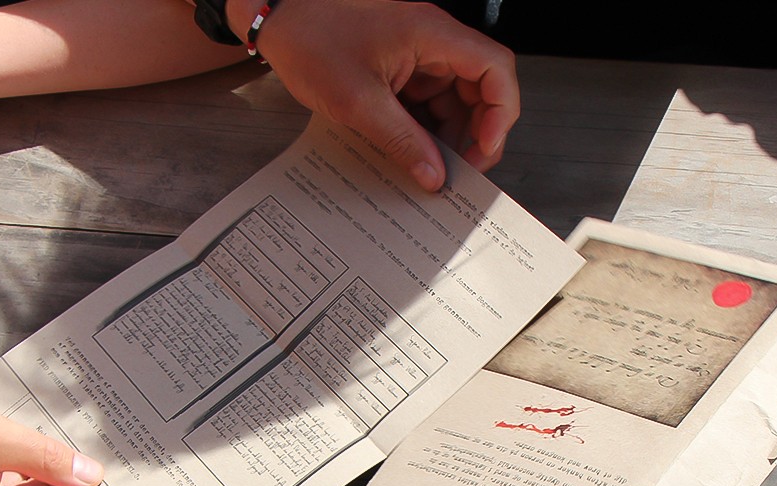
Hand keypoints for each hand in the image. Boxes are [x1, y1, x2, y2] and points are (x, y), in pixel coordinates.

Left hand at [241, 0, 517, 190]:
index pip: (495, 68)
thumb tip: (434, 176)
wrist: (276, 17)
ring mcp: (417, 54)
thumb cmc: (310, 39)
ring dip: (448, 136)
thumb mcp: (357, 102)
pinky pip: (426, 101)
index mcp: (433, 34)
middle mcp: (433, 41)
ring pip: (453, 100)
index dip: (500, 112)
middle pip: (479, 88)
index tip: (484, 149)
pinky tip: (412, 154)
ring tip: (430, 169)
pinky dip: (424, 129)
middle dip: (474, 132)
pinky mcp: (399, 67)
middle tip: (458, 173)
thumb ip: (402, 142)